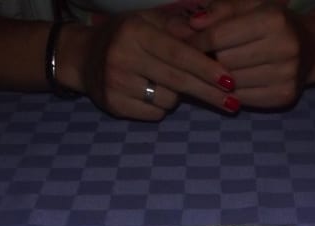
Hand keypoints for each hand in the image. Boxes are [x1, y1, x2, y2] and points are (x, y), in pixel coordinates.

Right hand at [66, 12, 239, 120]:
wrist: (82, 56)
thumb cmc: (126, 36)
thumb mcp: (149, 22)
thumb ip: (179, 29)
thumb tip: (213, 38)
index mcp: (136, 33)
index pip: (179, 54)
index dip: (206, 68)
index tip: (229, 80)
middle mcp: (123, 58)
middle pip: (178, 81)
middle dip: (208, 93)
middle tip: (232, 102)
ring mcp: (116, 84)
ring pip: (167, 100)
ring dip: (178, 95)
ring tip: (166, 82)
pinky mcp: (113, 105)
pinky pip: (154, 114)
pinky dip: (161, 107)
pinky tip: (152, 93)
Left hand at [187, 0, 314, 108]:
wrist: (311, 47)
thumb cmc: (273, 22)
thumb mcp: (249, 6)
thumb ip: (220, 11)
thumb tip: (190, 24)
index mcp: (273, 20)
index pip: (219, 36)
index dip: (196, 42)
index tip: (184, 44)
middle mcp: (284, 48)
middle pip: (224, 62)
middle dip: (209, 59)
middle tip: (204, 57)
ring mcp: (286, 75)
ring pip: (231, 83)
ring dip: (219, 79)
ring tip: (218, 68)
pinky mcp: (284, 96)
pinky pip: (242, 99)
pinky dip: (232, 92)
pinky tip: (232, 83)